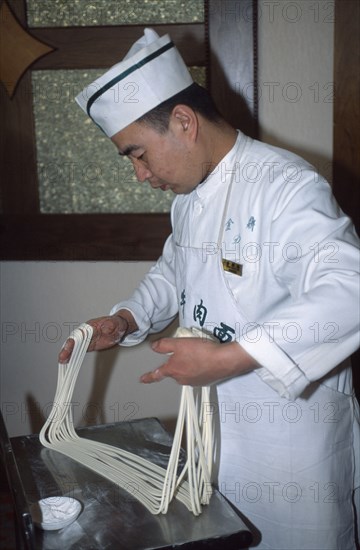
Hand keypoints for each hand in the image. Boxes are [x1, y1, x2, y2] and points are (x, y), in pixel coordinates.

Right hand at [58, 314, 130, 363]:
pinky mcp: (88, 345)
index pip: (80, 333)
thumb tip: (107, 327)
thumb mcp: (116, 323)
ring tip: (62, 361)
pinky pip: (78, 350)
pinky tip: (67, 361)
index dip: (74, 339)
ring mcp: (86, 339)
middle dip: (67, 348)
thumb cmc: (116, 323)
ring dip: (67, 353)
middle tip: (62, 357)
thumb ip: (111, 325)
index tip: (70, 345)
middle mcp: (86, 332)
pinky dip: (72, 355)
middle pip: (74, 340)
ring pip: (74, 345)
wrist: (118, 326)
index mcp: (91, 326)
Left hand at [140, 337, 257, 385]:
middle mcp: (182, 379)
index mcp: (173, 370)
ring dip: (189, 364)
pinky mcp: (205, 381)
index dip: (148, 377)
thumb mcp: (179, 343)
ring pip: (186, 372)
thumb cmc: (201, 351)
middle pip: (174, 371)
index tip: (142, 379)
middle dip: (177, 362)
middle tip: (186, 350)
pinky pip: (198, 373)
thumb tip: (153, 347)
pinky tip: (206, 359)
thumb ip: (164, 345)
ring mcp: (194, 382)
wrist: (224, 360)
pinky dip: (199, 367)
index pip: (157, 374)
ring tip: (198, 352)